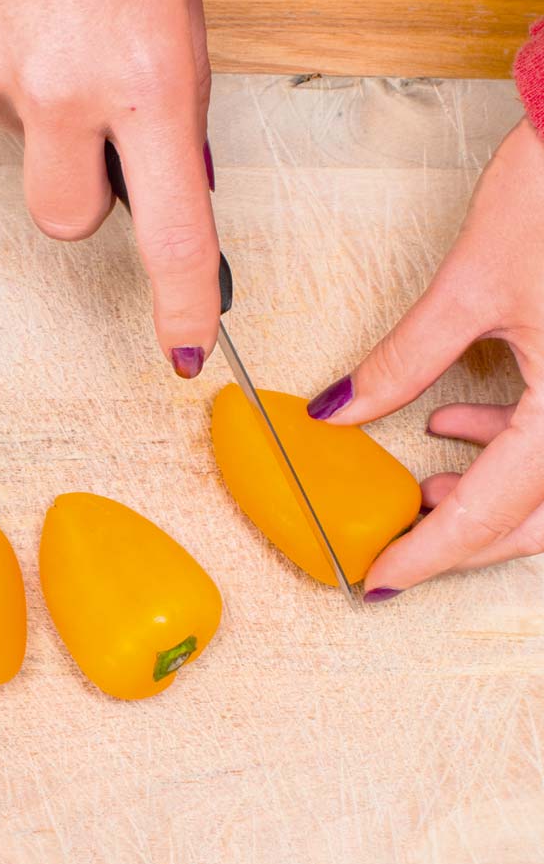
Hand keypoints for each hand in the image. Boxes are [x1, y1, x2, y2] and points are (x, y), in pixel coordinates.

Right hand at [0, 0, 220, 376]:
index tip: (183, 342)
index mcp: (148, 71)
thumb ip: (170, 82)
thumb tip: (169, 164)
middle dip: (85, 187)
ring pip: (12, 132)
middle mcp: (57, 87)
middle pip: (65, 218)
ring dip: (35, 92)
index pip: (172, 232)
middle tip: (93, 123)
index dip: (182, 299)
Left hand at [306, 118, 543, 599]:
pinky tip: (459, 421)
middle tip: (399, 540)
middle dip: (463, 537)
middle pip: (537, 518)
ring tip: (423, 485)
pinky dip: (511, 446)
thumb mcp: (472, 285)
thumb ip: (402, 361)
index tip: (379, 579)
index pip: (494, 508)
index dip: (429, 552)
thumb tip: (340, 410)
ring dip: (491, 498)